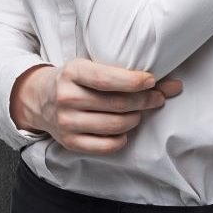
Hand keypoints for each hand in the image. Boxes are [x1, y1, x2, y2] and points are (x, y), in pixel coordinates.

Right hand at [10, 59, 183, 153]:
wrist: (39, 99)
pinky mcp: (70, 142)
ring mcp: (67, 122)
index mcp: (72, 72)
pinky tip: (125, 130)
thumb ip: (123, 73)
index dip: (132, 81)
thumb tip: (173, 84)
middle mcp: (67, 97)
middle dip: (143, 101)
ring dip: (135, 119)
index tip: (151, 81)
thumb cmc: (74, 80)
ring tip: (140, 112)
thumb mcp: (89, 66)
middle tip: (158, 97)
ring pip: (114, 125)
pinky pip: (105, 146)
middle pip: (115, 104)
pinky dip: (121, 139)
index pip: (105, 79)